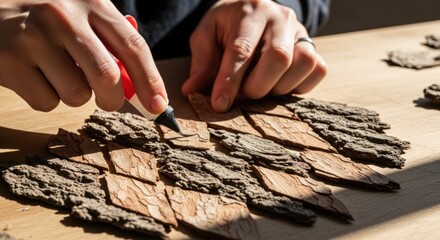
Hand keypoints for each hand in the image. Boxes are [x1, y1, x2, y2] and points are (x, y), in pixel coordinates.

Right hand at [0, 0, 167, 113]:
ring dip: (74, 95)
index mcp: (91, 2)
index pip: (133, 46)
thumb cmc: (47, 19)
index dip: (151, 80)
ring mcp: (33, 36)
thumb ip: (111, 47)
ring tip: (56, 72)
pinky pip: (47, 102)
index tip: (159, 106)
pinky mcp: (9, 60)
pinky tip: (34, 74)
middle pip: (108, 77)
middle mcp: (63, 15)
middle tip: (108, 100)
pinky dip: (47, 97)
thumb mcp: (82, 19)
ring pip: (77, 95)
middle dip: (113, 99)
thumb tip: (140, 90)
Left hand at [182, 0, 326, 111]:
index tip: (219, 104)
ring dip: (278, 87)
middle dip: (256, 86)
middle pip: (278, 58)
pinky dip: (298, 86)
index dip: (230, 81)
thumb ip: (202, 62)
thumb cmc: (227, 25)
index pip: (241, 49)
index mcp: (250, 11)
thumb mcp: (207, 35)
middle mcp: (281, 18)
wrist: (253, 8)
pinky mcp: (313, 46)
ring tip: (260, 86)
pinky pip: (317, 70)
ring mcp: (301, 31)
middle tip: (242, 95)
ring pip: (302, 65)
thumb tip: (192, 91)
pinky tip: (279, 84)